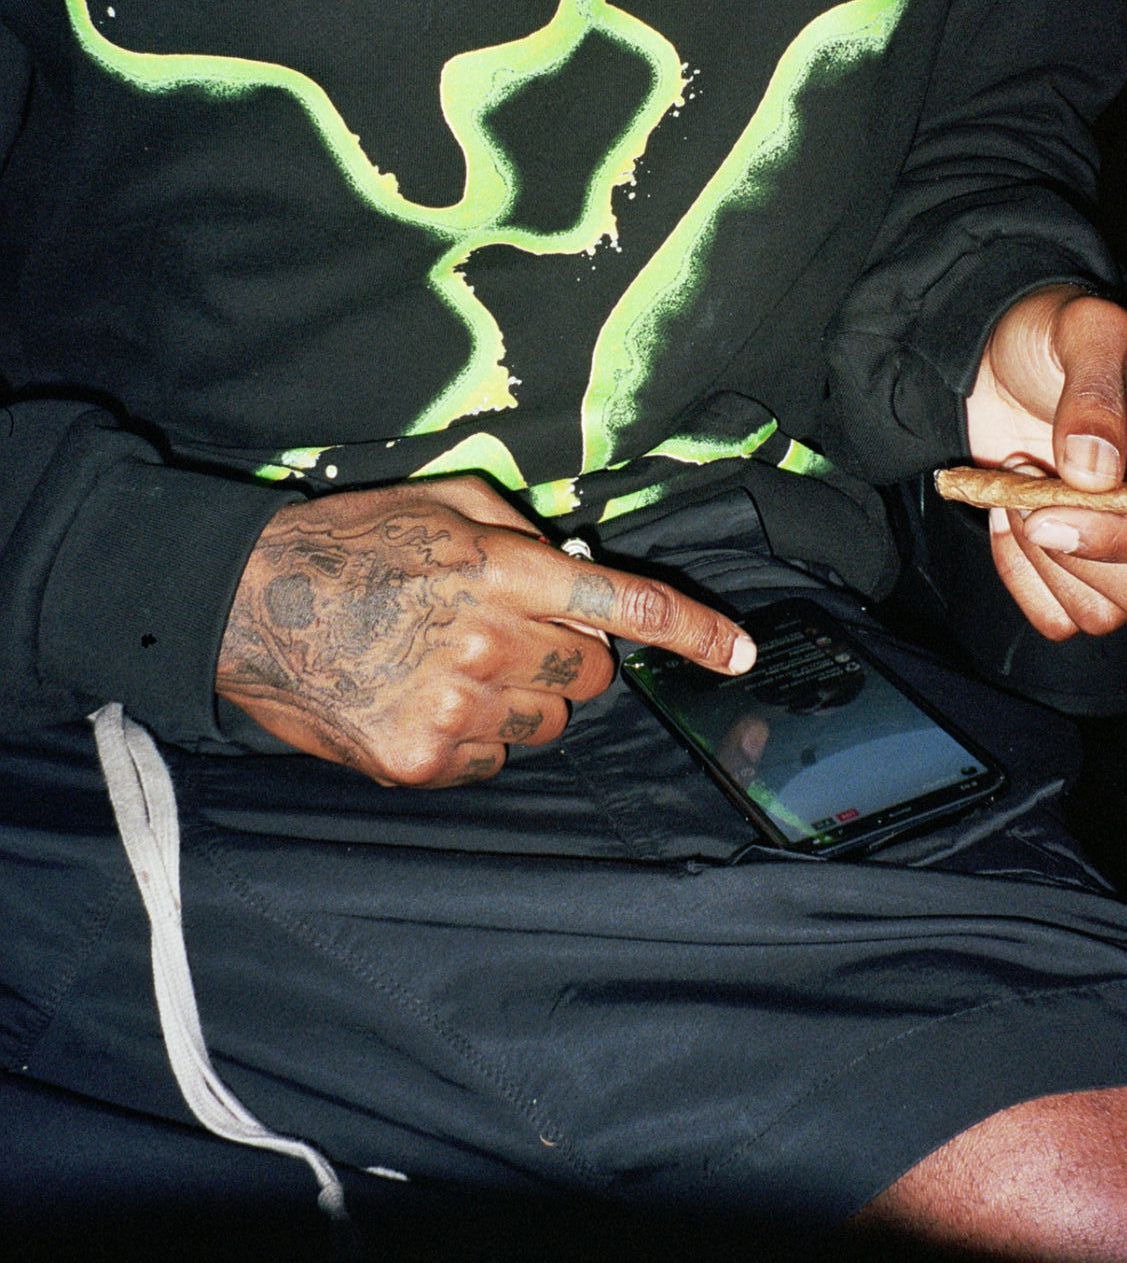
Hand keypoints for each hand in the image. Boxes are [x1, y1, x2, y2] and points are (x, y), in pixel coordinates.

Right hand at [217, 474, 754, 786]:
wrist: (248, 604)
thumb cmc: (352, 542)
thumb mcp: (444, 503)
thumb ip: (523, 532)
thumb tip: (577, 569)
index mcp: (504, 571)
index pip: (626, 605)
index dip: (695, 631)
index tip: (742, 653)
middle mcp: (491, 643)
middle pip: (593, 674)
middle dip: (570, 655)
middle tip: (507, 633)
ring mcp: (456, 708)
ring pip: (548, 722)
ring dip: (523, 698)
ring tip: (452, 665)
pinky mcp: (421, 759)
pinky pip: (493, 760)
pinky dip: (475, 736)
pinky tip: (423, 698)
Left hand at [964, 287, 1126, 640]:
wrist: (1001, 352)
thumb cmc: (1058, 335)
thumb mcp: (1084, 330)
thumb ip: (1093, 390)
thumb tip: (1095, 471)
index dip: (1123, 540)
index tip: (1050, 511)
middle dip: (1077, 553)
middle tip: (1029, 485)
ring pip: (1104, 615)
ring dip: (1041, 560)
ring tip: (1019, 486)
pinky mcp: (1083, 570)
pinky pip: (1057, 616)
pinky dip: (1021, 578)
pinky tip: (1009, 518)